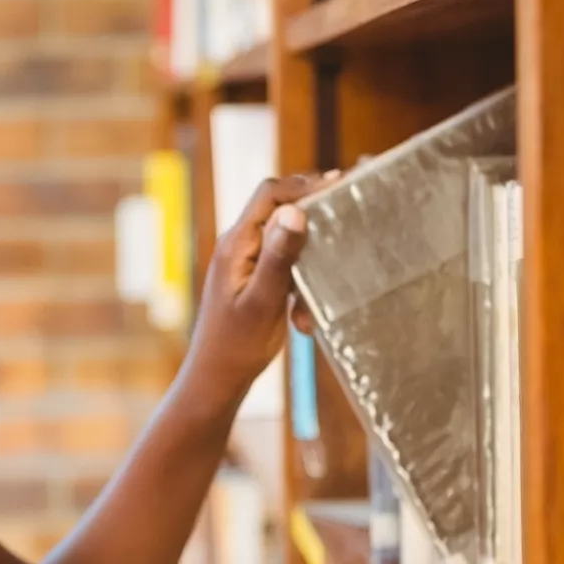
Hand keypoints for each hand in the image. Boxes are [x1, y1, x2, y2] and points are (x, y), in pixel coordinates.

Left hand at [182, 171, 336, 402]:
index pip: (269, 194)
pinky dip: (299, 288)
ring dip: (308, 264)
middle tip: (347, 217)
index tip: (339, 184)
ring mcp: (245, 262)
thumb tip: (294, 211)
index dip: (304, 184)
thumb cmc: (236, 345)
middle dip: (313, 218)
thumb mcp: (263, 300)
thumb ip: (278, 256)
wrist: (216, 380)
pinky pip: (284, 268)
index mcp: (236, 244)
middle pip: (280, 211)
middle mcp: (238, 246)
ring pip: (286, 243)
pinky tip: (302, 320)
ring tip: (319, 292)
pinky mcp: (254, 280)